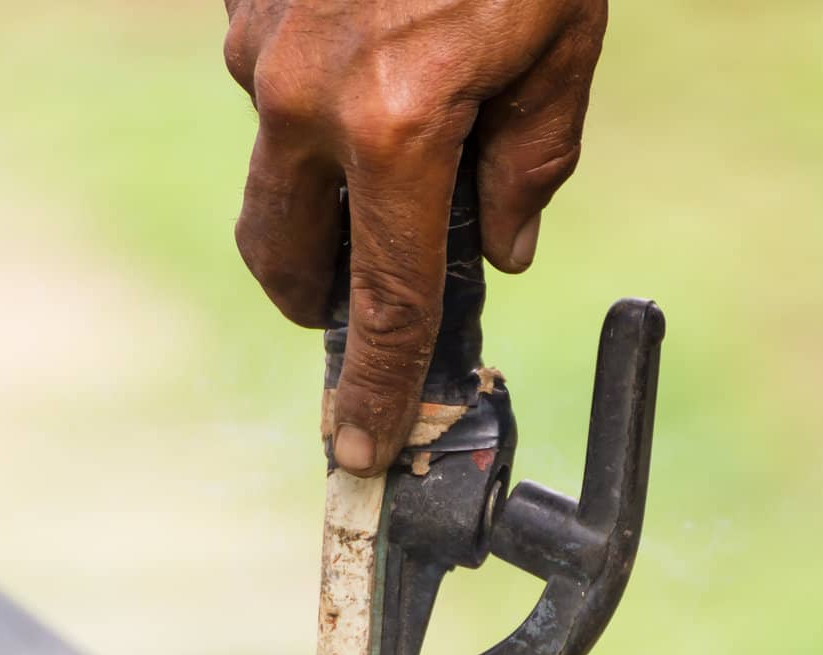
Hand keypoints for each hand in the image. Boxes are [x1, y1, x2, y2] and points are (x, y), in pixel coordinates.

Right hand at [223, 0, 606, 474]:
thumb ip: (532, 154)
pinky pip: (269, 77)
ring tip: (397, 125)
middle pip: (283, 258)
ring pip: (272, 163)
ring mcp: (259, 39)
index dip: (375, 389)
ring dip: (319, 178)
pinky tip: (372, 42)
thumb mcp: (563, 28)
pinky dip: (313, 92)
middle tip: (358, 295)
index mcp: (395, 122)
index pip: (388, 301)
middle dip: (316, 297)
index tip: (358, 445)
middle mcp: (306, 94)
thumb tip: (504, 248)